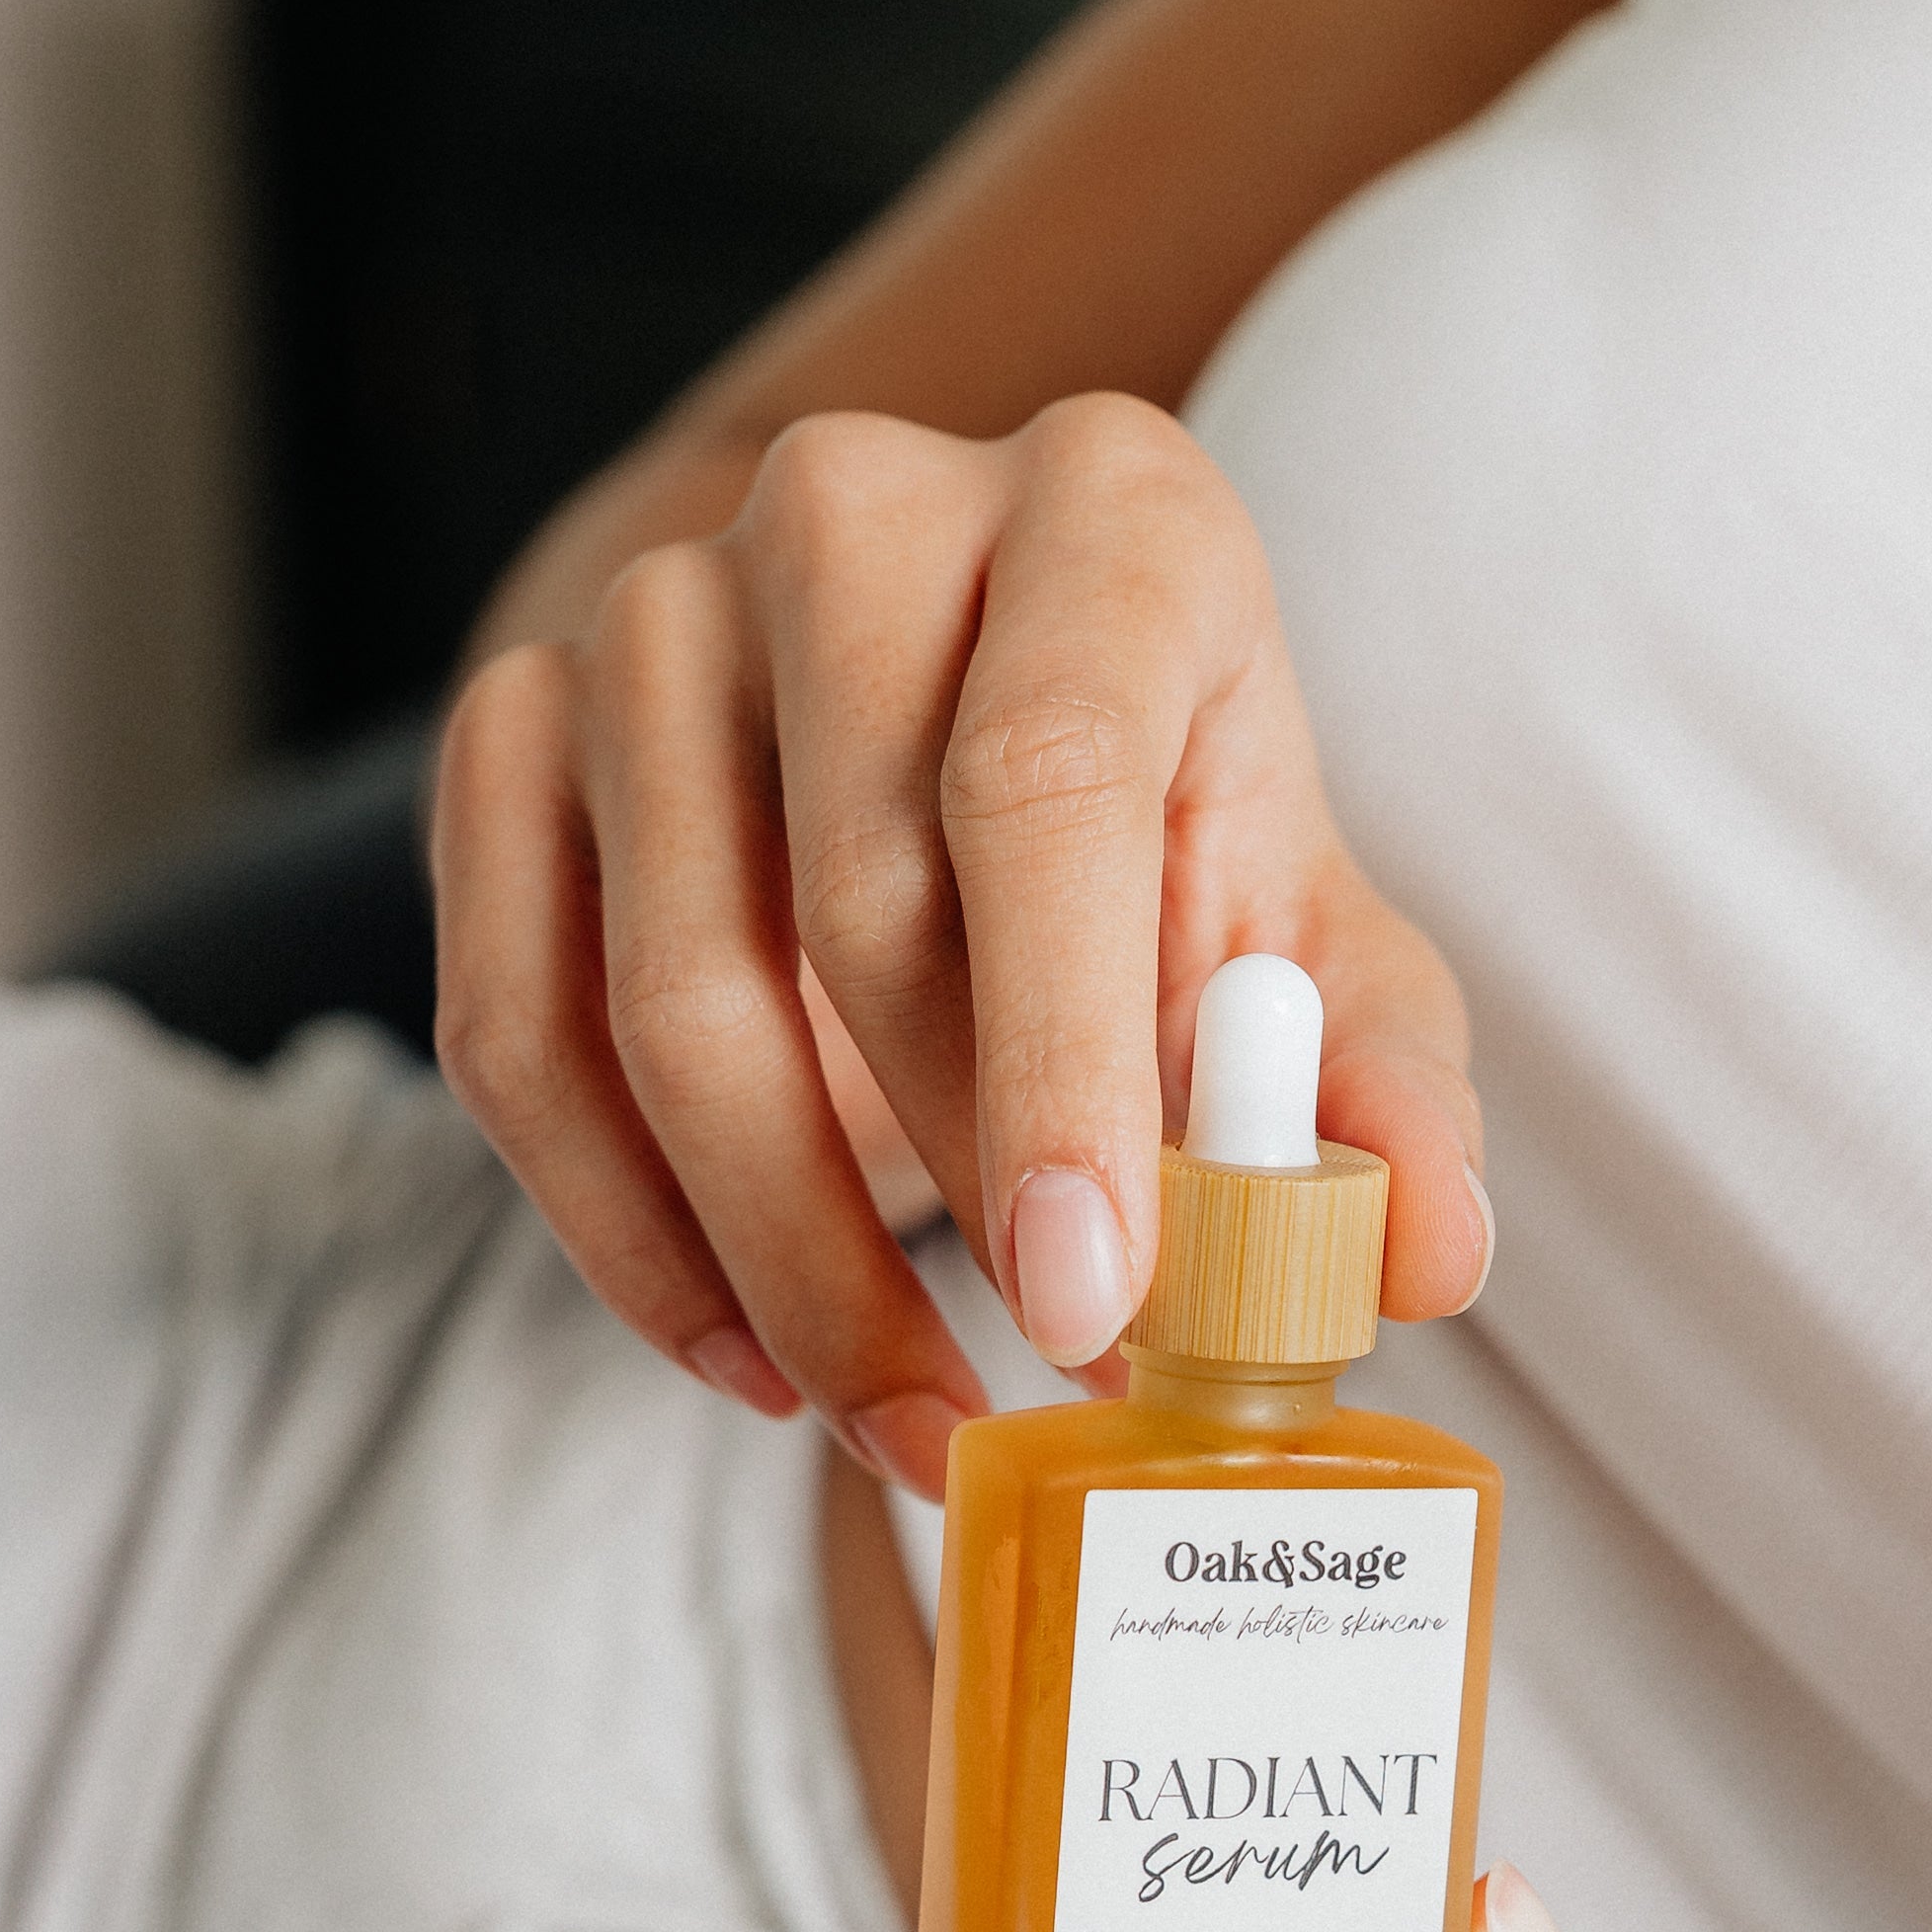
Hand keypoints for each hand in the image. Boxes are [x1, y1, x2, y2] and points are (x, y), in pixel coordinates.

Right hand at [428, 395, 1491, 1494]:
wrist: (950, 723)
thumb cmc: (1173, 846)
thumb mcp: (1315, 951)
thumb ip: (1380, 1097)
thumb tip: (1423, 1255)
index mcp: (1106, 517)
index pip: (1048, 782)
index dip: (1064, 1066)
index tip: (1088, 1303)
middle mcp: (855, 512)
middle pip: (854, 906)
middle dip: (954, 1201)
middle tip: (1046, 1387)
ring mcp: (649, 608)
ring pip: (665, 1000)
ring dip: (790, 1269)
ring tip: (914, 1418)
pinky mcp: (509, 729)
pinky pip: (513, 1036)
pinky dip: (627, 1240)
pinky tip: (751, 1357)